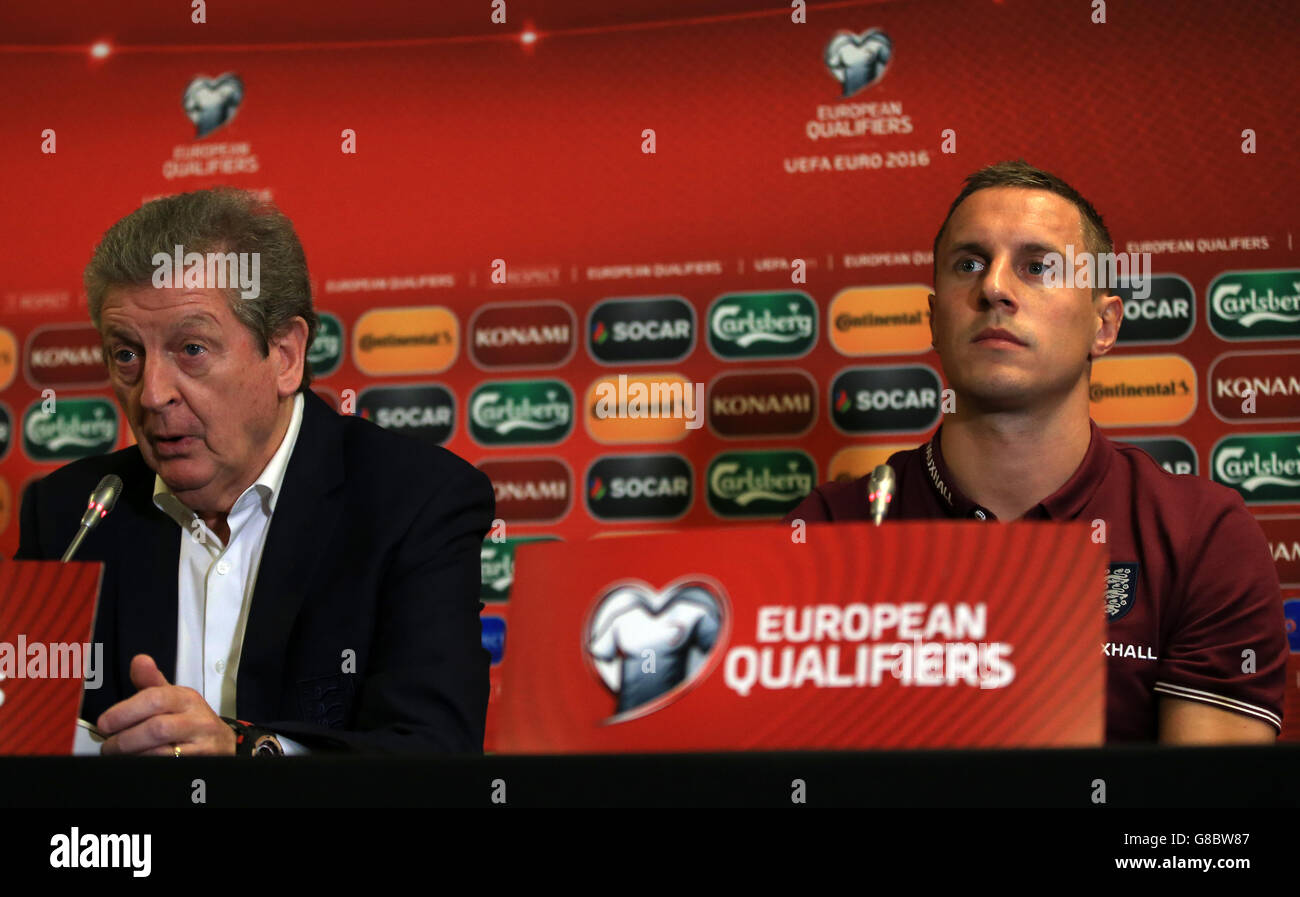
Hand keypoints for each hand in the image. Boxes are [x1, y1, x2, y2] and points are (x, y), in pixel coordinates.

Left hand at [97, 654, 236, 755]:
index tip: (104, 723)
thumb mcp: (174, 697)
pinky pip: (170, 766)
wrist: (223, 743)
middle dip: (125, 739)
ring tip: (119, 756)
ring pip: (162, 752)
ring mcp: (201, 744)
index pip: (155, 699)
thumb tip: (139, 660)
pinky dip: (148, 766)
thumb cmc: (190, 719)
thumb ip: (151, 681)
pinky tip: (137, 765)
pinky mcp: (202, 763)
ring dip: (133, 755)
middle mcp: (197, 719)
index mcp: (186, 698)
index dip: (125, 712)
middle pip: (157, 728)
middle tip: (108, 746)